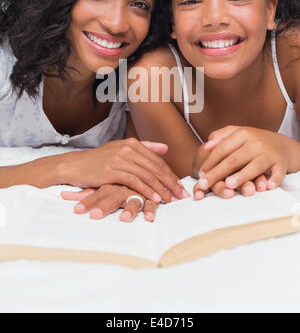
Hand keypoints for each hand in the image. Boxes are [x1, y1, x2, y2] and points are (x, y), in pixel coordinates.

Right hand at [58, 138, 188, 203]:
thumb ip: (145, 148)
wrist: (75, 165)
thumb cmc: (99, 161)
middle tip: (182, 195)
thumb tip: (165, 148)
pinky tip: (154, 199)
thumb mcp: (121, 150)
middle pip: (155, 168)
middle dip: (170, 183)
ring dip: (161, 189)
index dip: (171, 174)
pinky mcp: (112, 170)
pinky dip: (146, 191)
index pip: (157, 161)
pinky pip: (134, 181)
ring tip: (170, 200)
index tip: (180, 187)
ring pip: (147, 175)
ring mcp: (120, 158)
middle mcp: (128, 148)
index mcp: (133, 143)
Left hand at [61, 185, 158, 222]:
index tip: (76, 210)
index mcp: (110, 185)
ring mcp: (137, 192)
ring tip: (124, 219)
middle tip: (95, 215)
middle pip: (112, 197)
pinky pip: (151, 204)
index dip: (87, 201)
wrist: (143, 170)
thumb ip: (86, 192)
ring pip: (133, 200)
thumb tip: (63, 194)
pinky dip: (150, 210)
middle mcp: (123, 187)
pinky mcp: (150, 197)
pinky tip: (149, 218)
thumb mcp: (102, 186)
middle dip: (104, 206)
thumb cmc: (119, 182)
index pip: (96, 193)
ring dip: (129, 209)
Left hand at [194, 126, 294, 194]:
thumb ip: (220, 137)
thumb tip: (206, 146)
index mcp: (242, 134)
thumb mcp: (237, 133)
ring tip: (229, 184)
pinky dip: (274, 180)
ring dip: (242, 176)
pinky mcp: (280, 164)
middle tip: (205, 184)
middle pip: (234, 160)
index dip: (210, 162)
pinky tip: (266, 187)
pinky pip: (278, 173)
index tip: (200, 174)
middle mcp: (255, 143)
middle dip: (218, 173)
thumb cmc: (253, 141)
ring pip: (254, 166)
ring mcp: (268, 153)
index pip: (222, 149)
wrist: (281, 144)